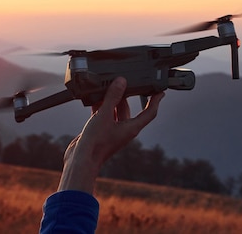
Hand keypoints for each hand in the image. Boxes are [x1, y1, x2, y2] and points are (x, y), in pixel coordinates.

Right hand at [57, 77, 163, 193]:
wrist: (82, 160)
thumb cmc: (96, 143)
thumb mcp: (105, 115)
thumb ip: (113, 97)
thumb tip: (121, 82)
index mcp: (131, 128)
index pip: (149, 113)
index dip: (155, 101)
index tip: (160, 92)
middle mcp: (123, 129)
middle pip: (127, 109)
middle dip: (125, 95)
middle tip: (123, 81)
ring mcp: (112, 130)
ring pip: (114, 111)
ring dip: (111, 100)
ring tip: (107, 87)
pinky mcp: (101, 130)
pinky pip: (104, 114)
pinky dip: (101, 106)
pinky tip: (95, 98)